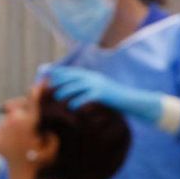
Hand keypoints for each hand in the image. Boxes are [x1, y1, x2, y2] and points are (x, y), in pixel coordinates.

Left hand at [47, 66, 162, 122]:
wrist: (131, 101)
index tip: (48, 73)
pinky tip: (71, 107)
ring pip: (77, 86)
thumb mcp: (100, 90)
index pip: (73, 71)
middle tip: (48, 85)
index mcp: (92, 76)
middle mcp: (94, 77)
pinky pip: (86, 97)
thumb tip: (73, 91)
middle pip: (73, 77)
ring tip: (57, 97)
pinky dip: (77, 101)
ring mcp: (98, 85)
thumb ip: (88, 88)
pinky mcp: (102, 94)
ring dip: (66, 91)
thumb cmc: (113, 98)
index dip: (60, 72)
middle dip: (60, 80)